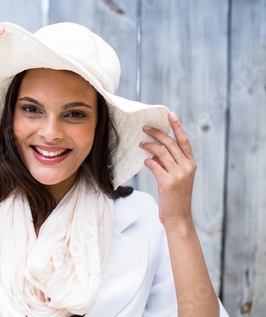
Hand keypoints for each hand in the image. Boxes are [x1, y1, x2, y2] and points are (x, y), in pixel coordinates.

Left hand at [139, 112, 196, 229]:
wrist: (178, 217)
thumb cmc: (175, 197)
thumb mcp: (176, 177)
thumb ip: (169, 163)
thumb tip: (155, 150)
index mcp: (191, 164)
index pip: (184, 140)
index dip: (177, 126)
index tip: (170, 114)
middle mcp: (187, 167)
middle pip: (170, 143)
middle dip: (157, 132)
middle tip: (145, 127)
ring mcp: (179, 174)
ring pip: (161, 152)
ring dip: (149, 145)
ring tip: (141, 143)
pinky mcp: (168, 182)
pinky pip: (155, 165)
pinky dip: (148, 160)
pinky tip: (144, 160)